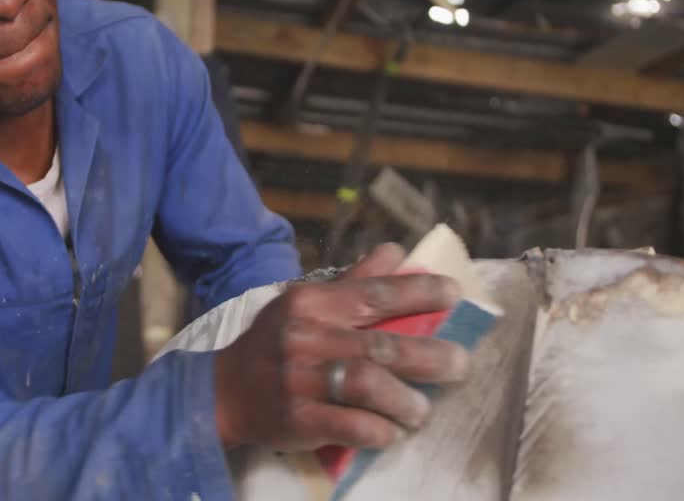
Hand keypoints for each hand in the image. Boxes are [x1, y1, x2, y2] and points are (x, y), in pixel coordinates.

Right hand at [213, 243, 471, 450]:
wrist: (224, 393)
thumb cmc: (275, 344)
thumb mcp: (305, 305)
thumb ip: (353, 281)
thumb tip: (396, 252)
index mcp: (311, 304)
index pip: (372, 293)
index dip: (418, 292)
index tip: (453, 294)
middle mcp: (305, 338)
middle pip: (380, 346)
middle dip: (429, 356)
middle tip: (459, 364)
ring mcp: (300, 380)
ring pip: (368, 386)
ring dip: (406, 400)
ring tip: (423, 409)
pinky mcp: (297, 419)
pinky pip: (351, 426)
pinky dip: (380, 430)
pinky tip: (393, 432)